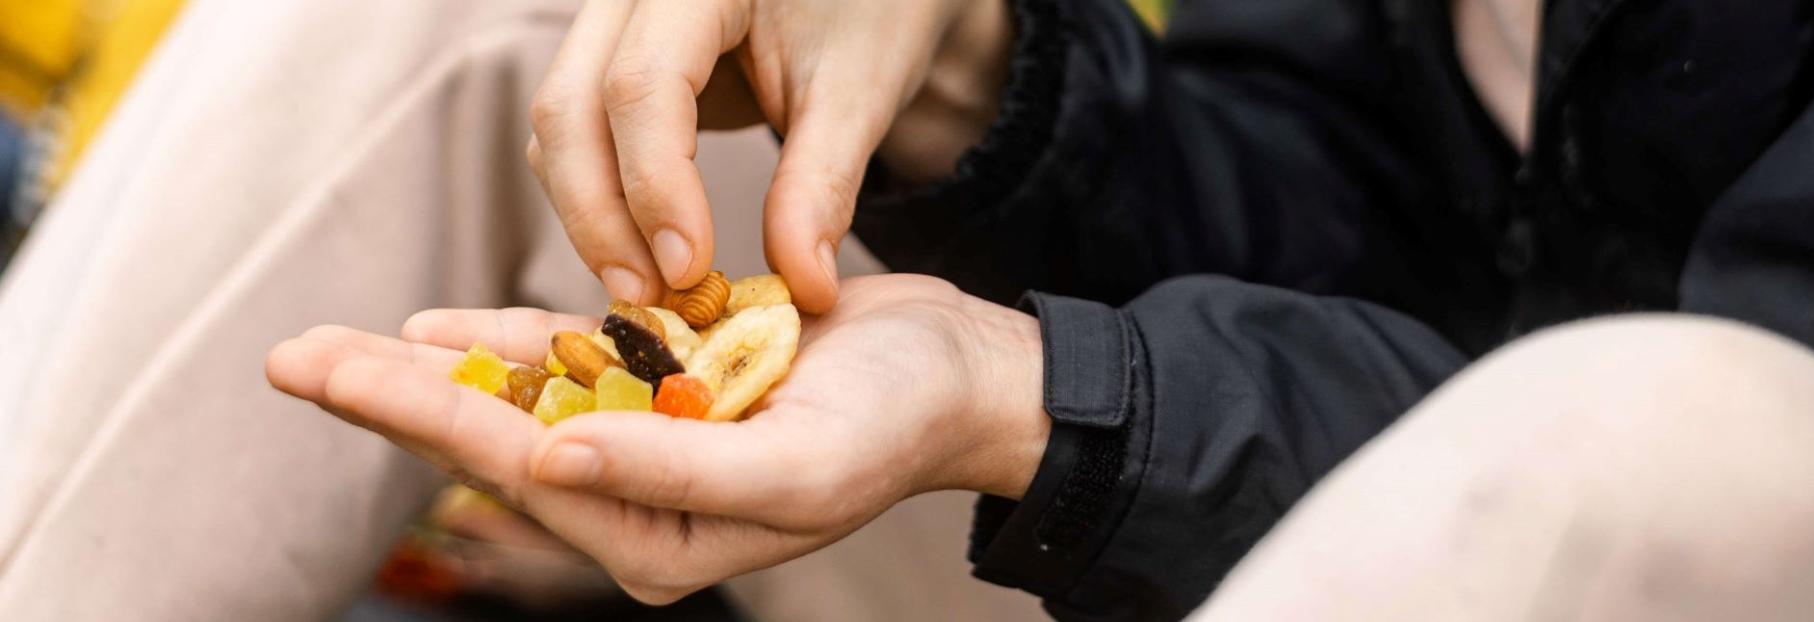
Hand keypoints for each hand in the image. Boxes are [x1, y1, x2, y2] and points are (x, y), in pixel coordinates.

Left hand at [265, 274, 1048, 602]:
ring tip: (336, 351)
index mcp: (662, 538)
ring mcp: (653, 440)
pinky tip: (442, 327)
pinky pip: (574, 365)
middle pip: (497, 437)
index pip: (521, 466)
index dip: (420, 413)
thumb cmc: (893, 426)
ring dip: (434, 369)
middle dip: (395, 397)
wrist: (958, 374)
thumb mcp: (791, 466)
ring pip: (521, 399)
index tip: (334, 374)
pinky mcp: (670, 387)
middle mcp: (642, 498)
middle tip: (295, 360)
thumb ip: (670, 471)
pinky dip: (508, 342)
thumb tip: (544, 459)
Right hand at [525, 0, 1013, 311]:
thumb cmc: (871, 14)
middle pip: (571, 105)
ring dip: (593, 214)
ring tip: (654, 290)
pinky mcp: (612, 59)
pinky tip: (649, 252)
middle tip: (651, 299)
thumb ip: (821, 187)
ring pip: (561, 124)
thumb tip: (803, 292)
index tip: (689, 269)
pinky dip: (602, 197)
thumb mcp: (857, 93)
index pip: (642, 84)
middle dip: (601, 214)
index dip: (654, 184)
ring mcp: (612, 21)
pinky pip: (579, 131)